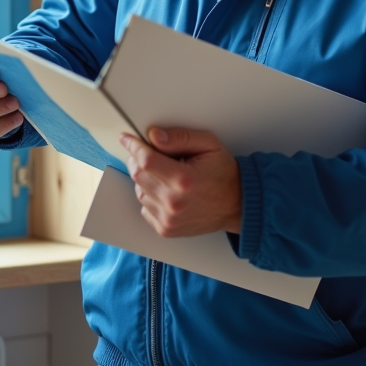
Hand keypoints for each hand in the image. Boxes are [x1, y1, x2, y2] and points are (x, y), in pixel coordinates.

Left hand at [120, 127, 241, 237]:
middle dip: (137, 159)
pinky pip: (145, 208)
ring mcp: (168, 218)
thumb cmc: (224, 174)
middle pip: (138, 175)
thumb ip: (180, 137)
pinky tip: (166, 191)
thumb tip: (154, 136)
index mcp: (184, 179)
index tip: (128, 139)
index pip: (146, 160)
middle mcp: (173, 202)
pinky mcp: (166, 229)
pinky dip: (150, 196)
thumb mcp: (209, 145)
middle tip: (146, 152)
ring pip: (139, 191)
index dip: (133, 146)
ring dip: (145, 178)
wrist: (237, 205)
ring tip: (164, 173)